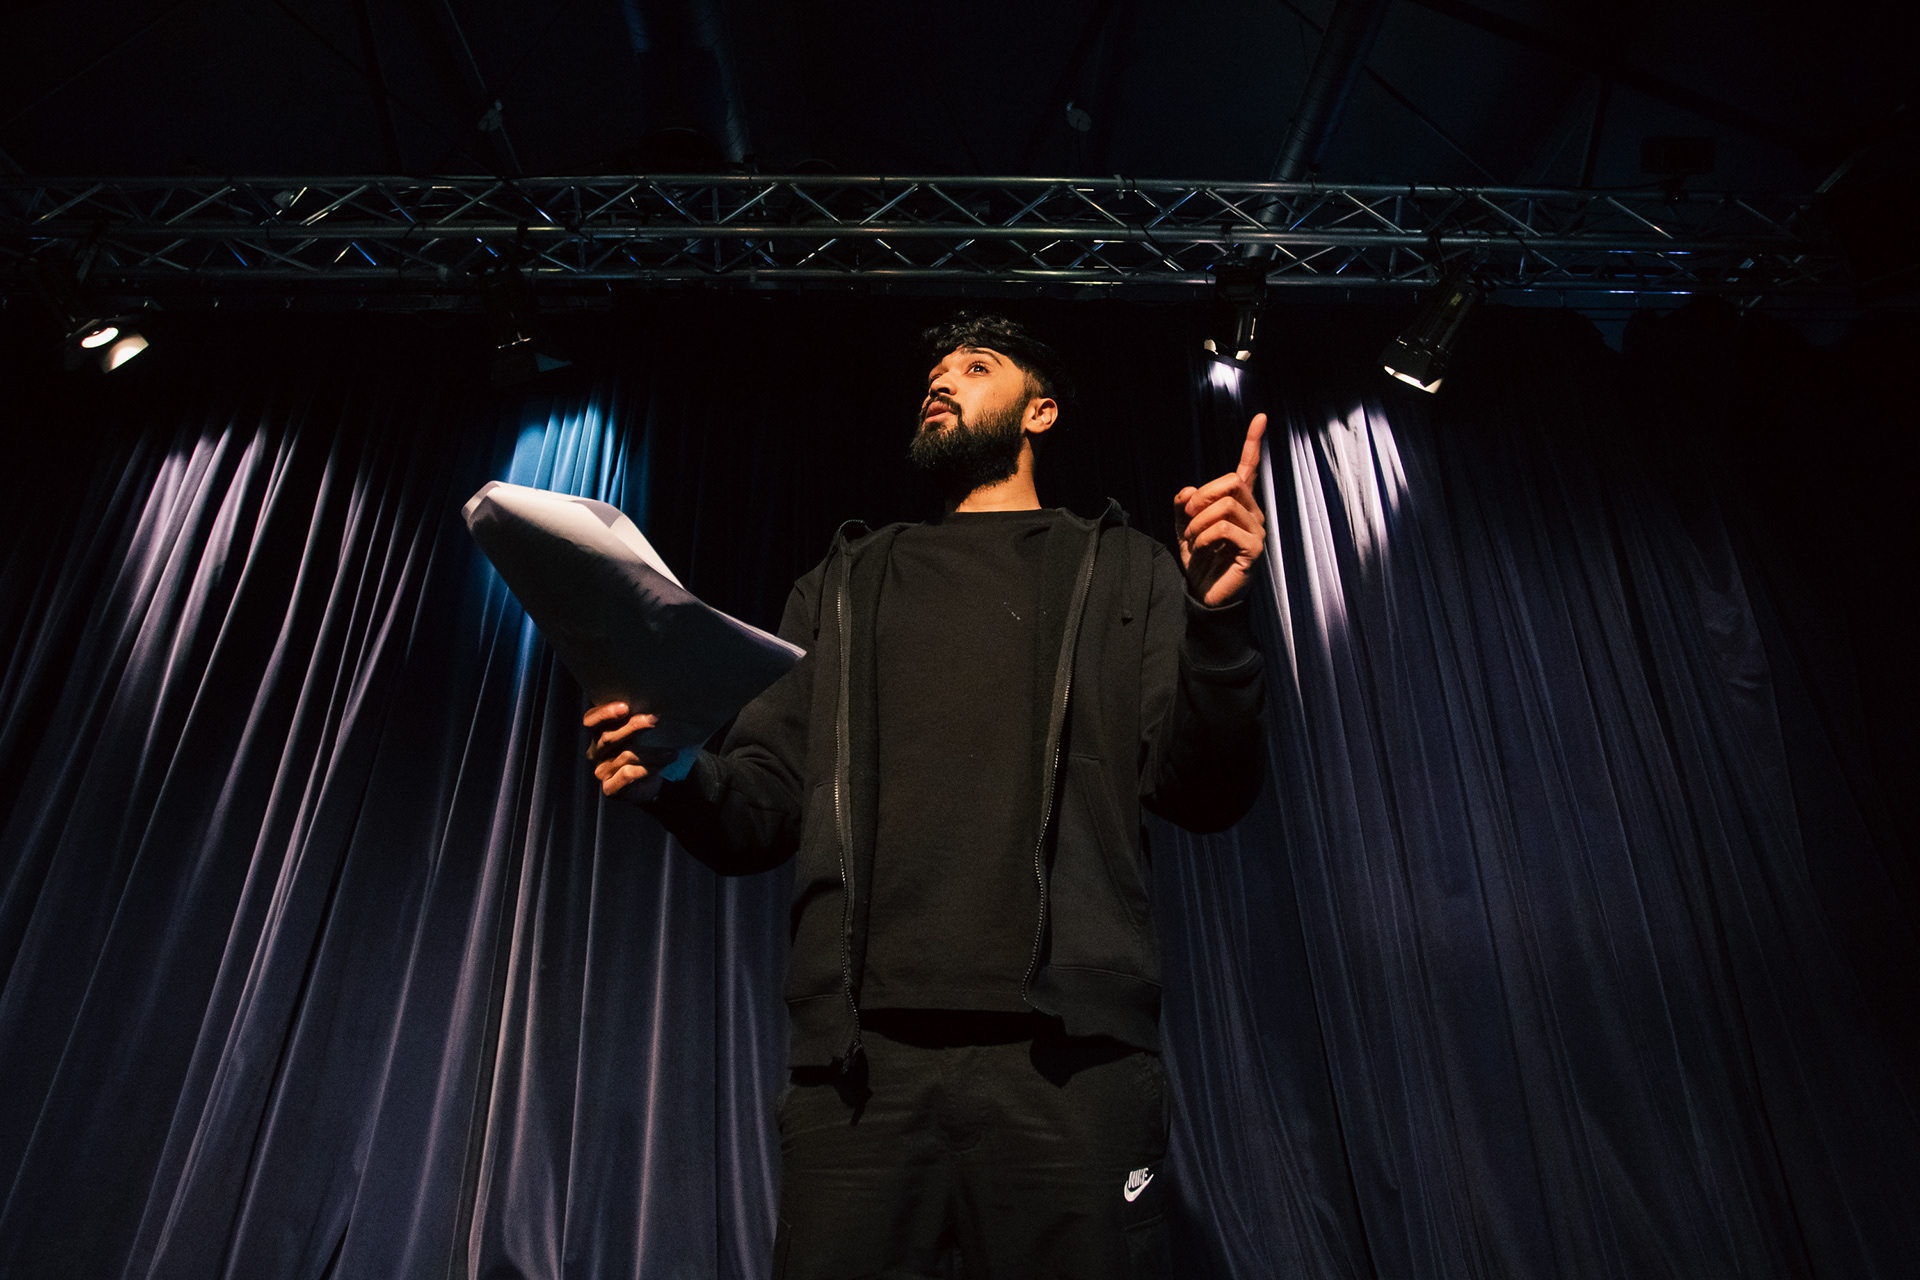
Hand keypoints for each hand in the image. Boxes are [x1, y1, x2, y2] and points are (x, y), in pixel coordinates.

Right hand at [584, 702, 678, 802]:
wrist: (654, 783)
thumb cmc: (648, 751)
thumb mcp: (642, 733)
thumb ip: (637, 720)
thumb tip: (654, 708)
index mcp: (598, 734)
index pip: (591, 720)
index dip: (605, 713)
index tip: (625, 707)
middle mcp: (595, 752)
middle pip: (608, 737)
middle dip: (634, 727)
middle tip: (656, 719)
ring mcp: (601, 771)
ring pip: (625, 755)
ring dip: (652, 753)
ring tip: (671, 753)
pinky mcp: (610, 789)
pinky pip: (628, 774)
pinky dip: (647, 769)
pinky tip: (660, 767)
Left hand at [1175, 413, 1268, 606]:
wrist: (1205, 593)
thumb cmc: (1200, 559)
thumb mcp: (1184, 527)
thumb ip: (1184, 505)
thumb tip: (1188, 489)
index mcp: (1238, 503)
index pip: (1249, 468)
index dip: (1253, 442)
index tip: (1261, 417)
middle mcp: (1252, 512)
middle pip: (1231, 481)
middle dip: (1202, 495)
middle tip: (1189, 515)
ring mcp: (1256, 530)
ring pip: (1225, 504)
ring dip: (1199, 521)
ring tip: (1193, 539)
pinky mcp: (1253, 549)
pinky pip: (1225, 528)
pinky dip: (1204, 536)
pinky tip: (1201, 549)